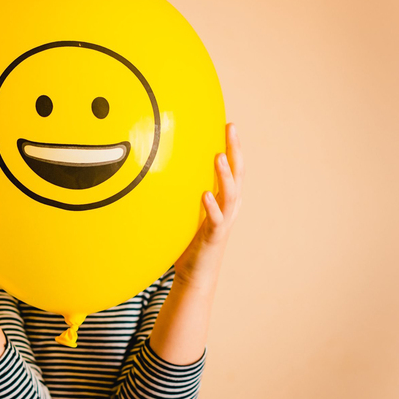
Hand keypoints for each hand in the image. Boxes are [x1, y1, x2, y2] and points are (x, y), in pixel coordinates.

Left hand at [174, 122, 244, 290]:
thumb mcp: (188, 211)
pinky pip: (215, 220)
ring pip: (231, 194)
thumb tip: (161, 167)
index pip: (232, 167)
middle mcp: (229, 208)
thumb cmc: (189, 241)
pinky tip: (204, 193)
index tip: (227, 123)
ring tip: (218, 156)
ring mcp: (223, 222)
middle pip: (237, 174)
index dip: (233, 146)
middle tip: (231, 127)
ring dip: (224, 175)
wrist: (195, 275)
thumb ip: (184, 191)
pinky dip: (211, 206)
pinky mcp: (213, 237)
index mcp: (225, 199)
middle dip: (235, 150)